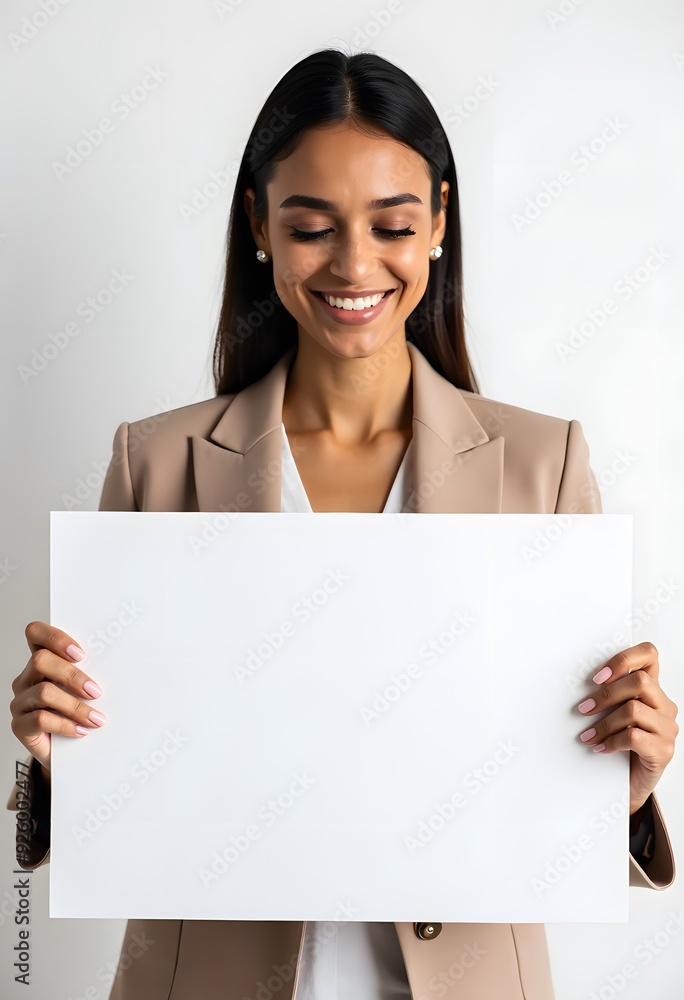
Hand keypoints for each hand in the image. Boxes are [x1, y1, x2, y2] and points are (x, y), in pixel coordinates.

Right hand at [10, 621, 105, 775]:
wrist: (68, 751)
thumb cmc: (79, 712)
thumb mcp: (85, 689)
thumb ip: (91, 673)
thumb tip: (119, 665)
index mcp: (42, 661)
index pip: (35, 633)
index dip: (55, 638)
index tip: (81, 654)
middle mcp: (27, 678)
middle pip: (41, 660)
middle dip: (72, 675)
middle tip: (96, 691)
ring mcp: (20, 702)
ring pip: (44, 692)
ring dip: (75, 705)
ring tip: (96, 718)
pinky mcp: (20, 726)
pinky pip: (40, 720)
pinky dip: (66, 725)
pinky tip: (81, 730)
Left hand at [576, 640, 678, 813]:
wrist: (632, 783)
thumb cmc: (621, 744)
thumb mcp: (615, 714)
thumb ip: (609, 696)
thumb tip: (579, 684)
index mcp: (653, 690)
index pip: (649, 654)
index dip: (624, 659)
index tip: (597, 677)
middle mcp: (664, 706)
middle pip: (640, 682)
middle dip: (606, 695)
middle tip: (583, 709)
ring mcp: (667, 728)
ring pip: (634, 710)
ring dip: (604, 723)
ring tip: (588, 735)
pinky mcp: (664, 750)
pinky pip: (634, 736)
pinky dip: (611, 741)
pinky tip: (600, 748)